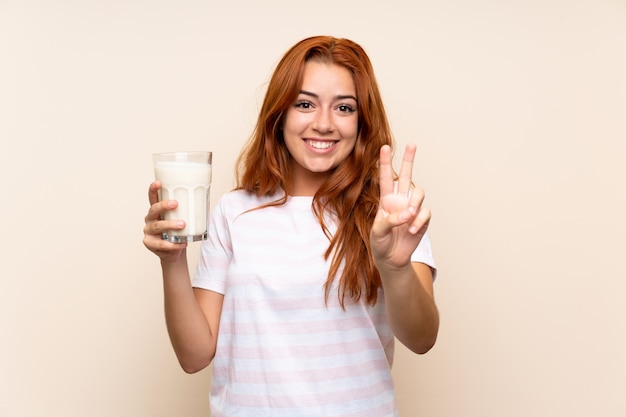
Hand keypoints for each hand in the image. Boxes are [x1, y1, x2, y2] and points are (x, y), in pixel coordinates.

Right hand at [143, 181, 187, 262]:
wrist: (174, 252)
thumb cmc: (178, 232)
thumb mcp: (182, 218)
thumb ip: (188, 209)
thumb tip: (206, 195)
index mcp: (157, 211)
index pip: (153, 197)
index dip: (153, 189)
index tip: (159, 182)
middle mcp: (150, 219)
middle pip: (153, 210)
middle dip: (164, 206)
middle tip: (176, 204)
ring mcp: (148, 231)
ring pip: (157, 226)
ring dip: (170, 224)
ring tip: (183, 224)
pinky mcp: (150, 243)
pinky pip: (161, 243)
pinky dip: (173, 244)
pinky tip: (183, 243)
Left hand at [370, 144, 430, 269]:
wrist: (391, 259)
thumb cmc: (380, 243)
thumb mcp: (378, 232)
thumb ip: (391, 220)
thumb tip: (409, 213)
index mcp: (385, 200)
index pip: (386, 178)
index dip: (386, 163)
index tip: (385, 147)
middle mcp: (400, 201)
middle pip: (407, 176)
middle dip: (410, 160)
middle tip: (412, 144)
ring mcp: (412, 209)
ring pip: (419, 192)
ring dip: (415, 203)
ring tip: (408, 216)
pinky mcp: (422, 219)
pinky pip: (425, 213)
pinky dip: (419, 221)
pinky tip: (411, 230)